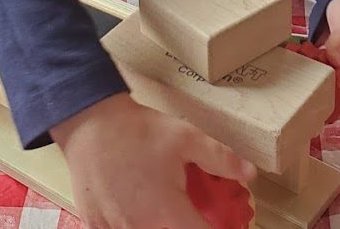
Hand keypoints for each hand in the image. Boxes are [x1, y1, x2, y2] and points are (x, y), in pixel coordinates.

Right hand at [51, 93, 255, 228]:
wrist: (89, 122)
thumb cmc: (137, 130)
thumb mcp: (186, 137)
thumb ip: (220, 158)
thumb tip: (250, 173)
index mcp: (167, 214)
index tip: (225, 225)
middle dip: (187, 225)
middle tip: (191, 213)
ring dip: (161, 224)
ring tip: (166, 209)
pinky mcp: (96, 225)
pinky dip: (134, 224)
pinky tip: (138, 209)